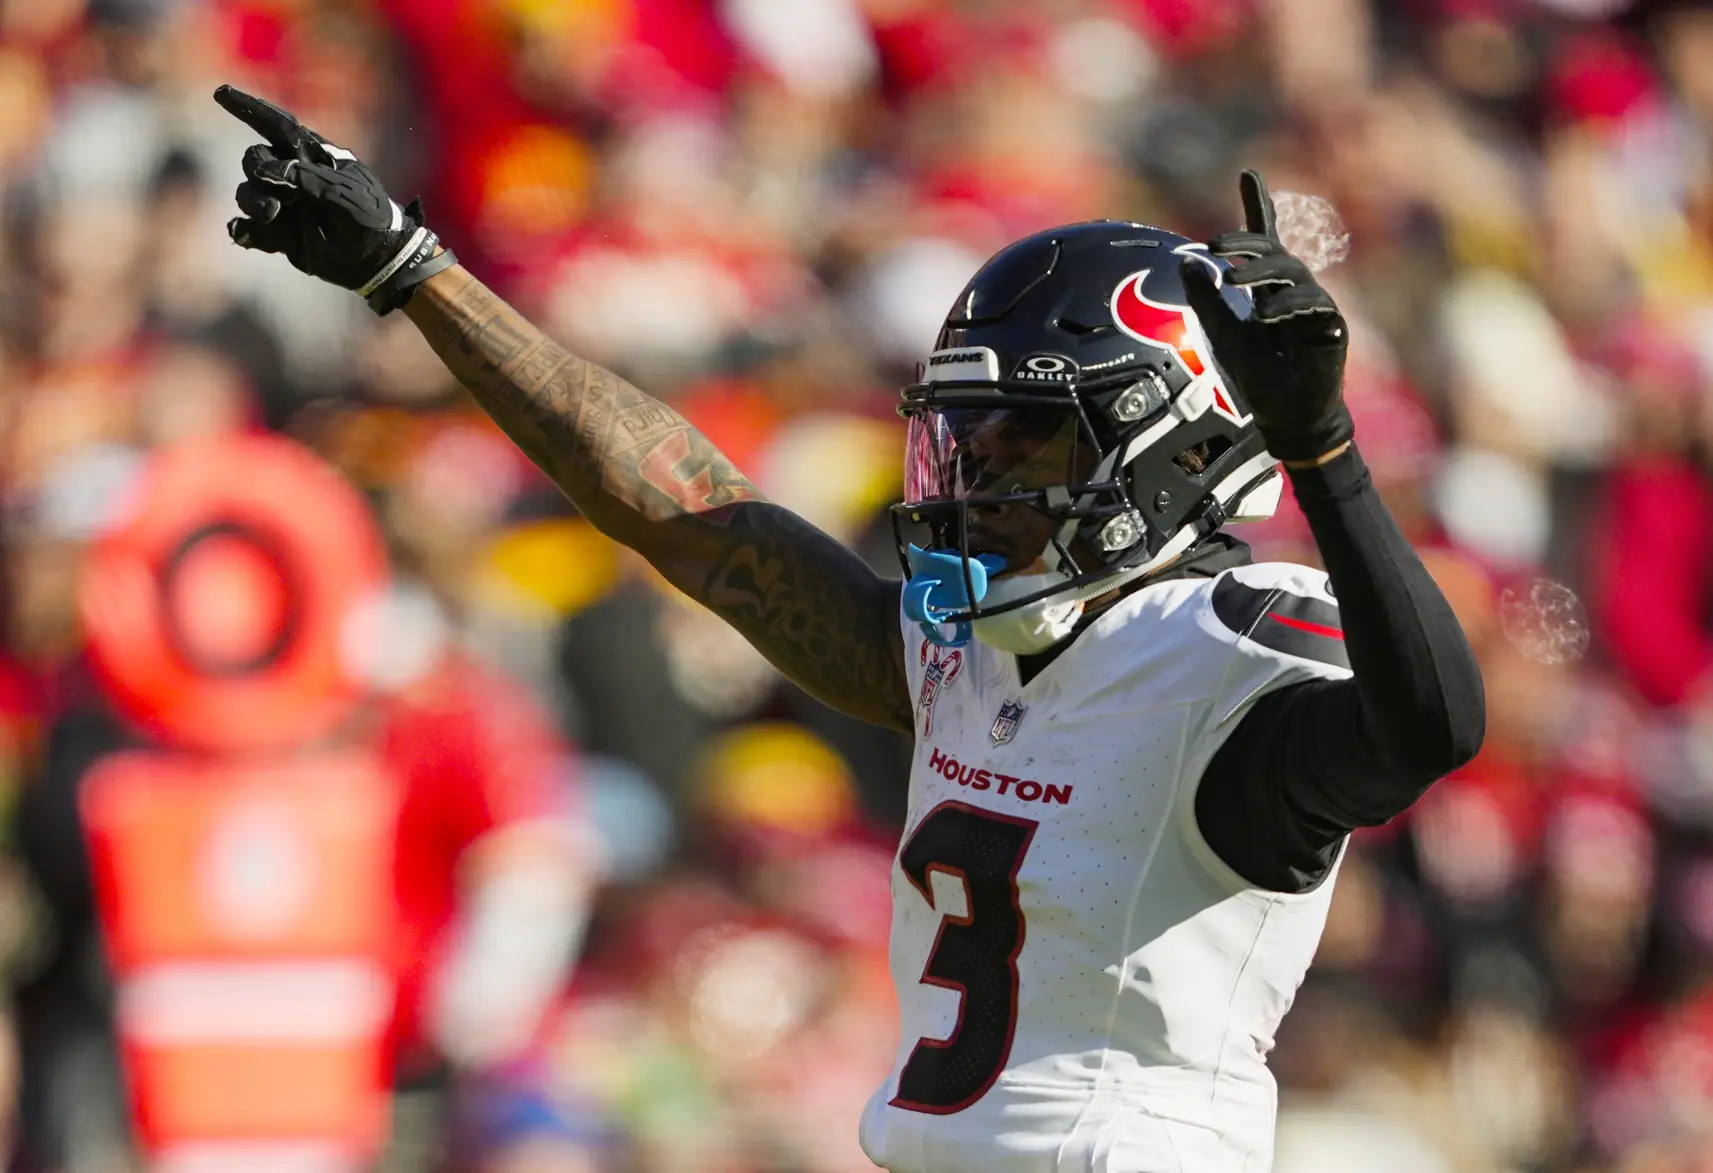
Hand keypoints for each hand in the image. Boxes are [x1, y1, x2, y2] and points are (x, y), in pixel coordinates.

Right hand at [214, 84, 456, 313]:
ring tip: (272, 214)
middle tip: (279, 193)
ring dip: (253, 201)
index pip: (277, 126)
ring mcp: (286, 206)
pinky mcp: (281, 235)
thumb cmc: (371, 218)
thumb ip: (310, 178)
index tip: (221, 93)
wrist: (379, 259)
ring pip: (248, 193)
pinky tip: (242, 233)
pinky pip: (250, 230)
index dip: (249, 109)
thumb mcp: (346, 193)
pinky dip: (244, 231)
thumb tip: (273, 171)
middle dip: (257, 170)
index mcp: (313, 157)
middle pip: (255, 159)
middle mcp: (295, 177)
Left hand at [1180, 170, 1352, 464]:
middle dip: (1247, 245)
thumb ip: (1205, 299)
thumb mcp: (1221, 334)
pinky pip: (1313, 305)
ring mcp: (1315, 307)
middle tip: (1216, 247)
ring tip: (1232, 280)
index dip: (1258, 207)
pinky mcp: (1330, 328)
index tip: (1248, 174)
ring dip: (1262, 273)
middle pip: (1275, 254)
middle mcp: (1294, 291)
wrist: (1285, 418)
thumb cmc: (1256, 376)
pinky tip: (1265, 314)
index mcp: (1269, 288)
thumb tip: (1186, 261)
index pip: (1265, 241)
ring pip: (1293, 274)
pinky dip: (1287, 306)